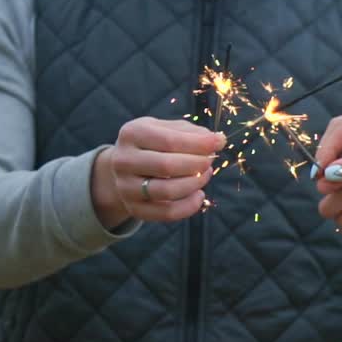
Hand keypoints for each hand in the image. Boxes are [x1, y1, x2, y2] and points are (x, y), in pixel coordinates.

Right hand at [92, 117, 224, 227]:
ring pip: (167, 191)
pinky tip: (199, 194)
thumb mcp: (166, 129)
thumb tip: (218, 140)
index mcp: (132, 134)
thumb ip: (192, 133)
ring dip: (195, 183)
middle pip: (166, 166)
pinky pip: (167, 213)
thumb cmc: (153, 144)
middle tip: (210, 160)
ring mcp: (126, 187)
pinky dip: (189, 206)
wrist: (125, 168)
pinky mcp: (134, 208)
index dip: (198, 143)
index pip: (169, 140)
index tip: (218, 143)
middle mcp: (123, 160)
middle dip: (197, 163)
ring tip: (205, 174)